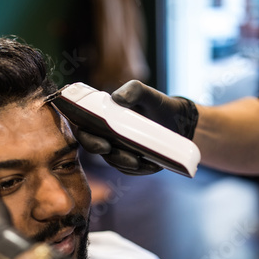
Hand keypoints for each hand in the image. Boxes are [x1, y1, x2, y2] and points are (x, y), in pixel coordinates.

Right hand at [75, 80, 197, 174]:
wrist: (176, 121)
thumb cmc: (155, 104)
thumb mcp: (146, 92)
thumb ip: (133, 89)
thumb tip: (117, 99)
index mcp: (99, 117)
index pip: (82, 129)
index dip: (85, 138)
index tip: (100, 142)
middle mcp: (104, 135)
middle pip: (95, 148)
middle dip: (105, 153)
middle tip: (115, 151)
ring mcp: (117, 150)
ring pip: (113, 161)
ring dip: (124, 162)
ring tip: (138, 161)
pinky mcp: (130, 162)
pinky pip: (130, 169)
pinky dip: (140, 169)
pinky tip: (152, 165)